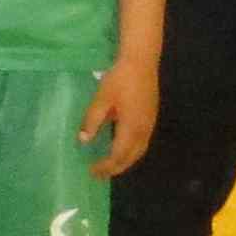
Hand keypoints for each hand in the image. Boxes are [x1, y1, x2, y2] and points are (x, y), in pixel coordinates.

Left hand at [81, 58, 158, 178]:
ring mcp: (150, 124)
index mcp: (131, 128)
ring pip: (139, 151)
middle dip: (116, 168)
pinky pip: (142, 143)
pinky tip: (121, 147)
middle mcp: (144, 131)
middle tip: (100, 174)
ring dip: (125, 161)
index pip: (118, 155)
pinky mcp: (151, 118)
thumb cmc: (120, 79)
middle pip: (131, 158)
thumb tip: (83, 140)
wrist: (141, 62)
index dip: (106, 166)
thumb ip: (92, 120)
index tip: (92, 171)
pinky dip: (131, 151)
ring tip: (110, 165)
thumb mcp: (102, 99)